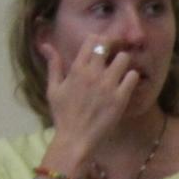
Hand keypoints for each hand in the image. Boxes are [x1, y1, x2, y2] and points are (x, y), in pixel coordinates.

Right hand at [40, 37, 143, 178]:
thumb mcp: (53, 88)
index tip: (102, 47)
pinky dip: (131, 77)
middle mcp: (93, 74)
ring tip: (120, 70)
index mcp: (76, 69)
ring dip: (123, 62)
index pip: (92, 41)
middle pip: (108, 46)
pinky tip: (127, 83)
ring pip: (124, 58)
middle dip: (112, 48)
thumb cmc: (63, 114)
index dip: (99, 40)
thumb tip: (45, 45)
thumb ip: (53, 65)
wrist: (76, 138)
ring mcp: (108, 85)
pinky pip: (133, 76)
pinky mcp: (121, 97)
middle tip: (113, 56)